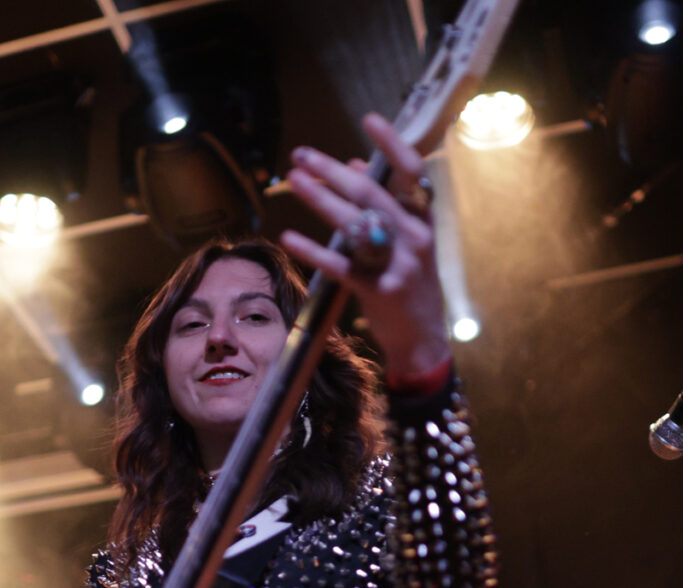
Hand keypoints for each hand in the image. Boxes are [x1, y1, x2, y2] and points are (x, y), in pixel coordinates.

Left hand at [281, 113, 450, 378]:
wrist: (423, 340)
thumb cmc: (411, 287)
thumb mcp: (408, 244)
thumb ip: (386, 204)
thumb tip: (355, 164)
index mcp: (424, 222)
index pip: (413, 173)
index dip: (392, 145)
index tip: (369, 119)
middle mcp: (415, 239)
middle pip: (372, 194)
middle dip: (333, 170)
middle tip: (301, 154)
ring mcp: (397, 265)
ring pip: (355, 224)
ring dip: (320, 199)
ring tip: (293, 181)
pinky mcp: (378, 292)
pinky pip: (340, 266)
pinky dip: (313, 251)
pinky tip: (289, 237)